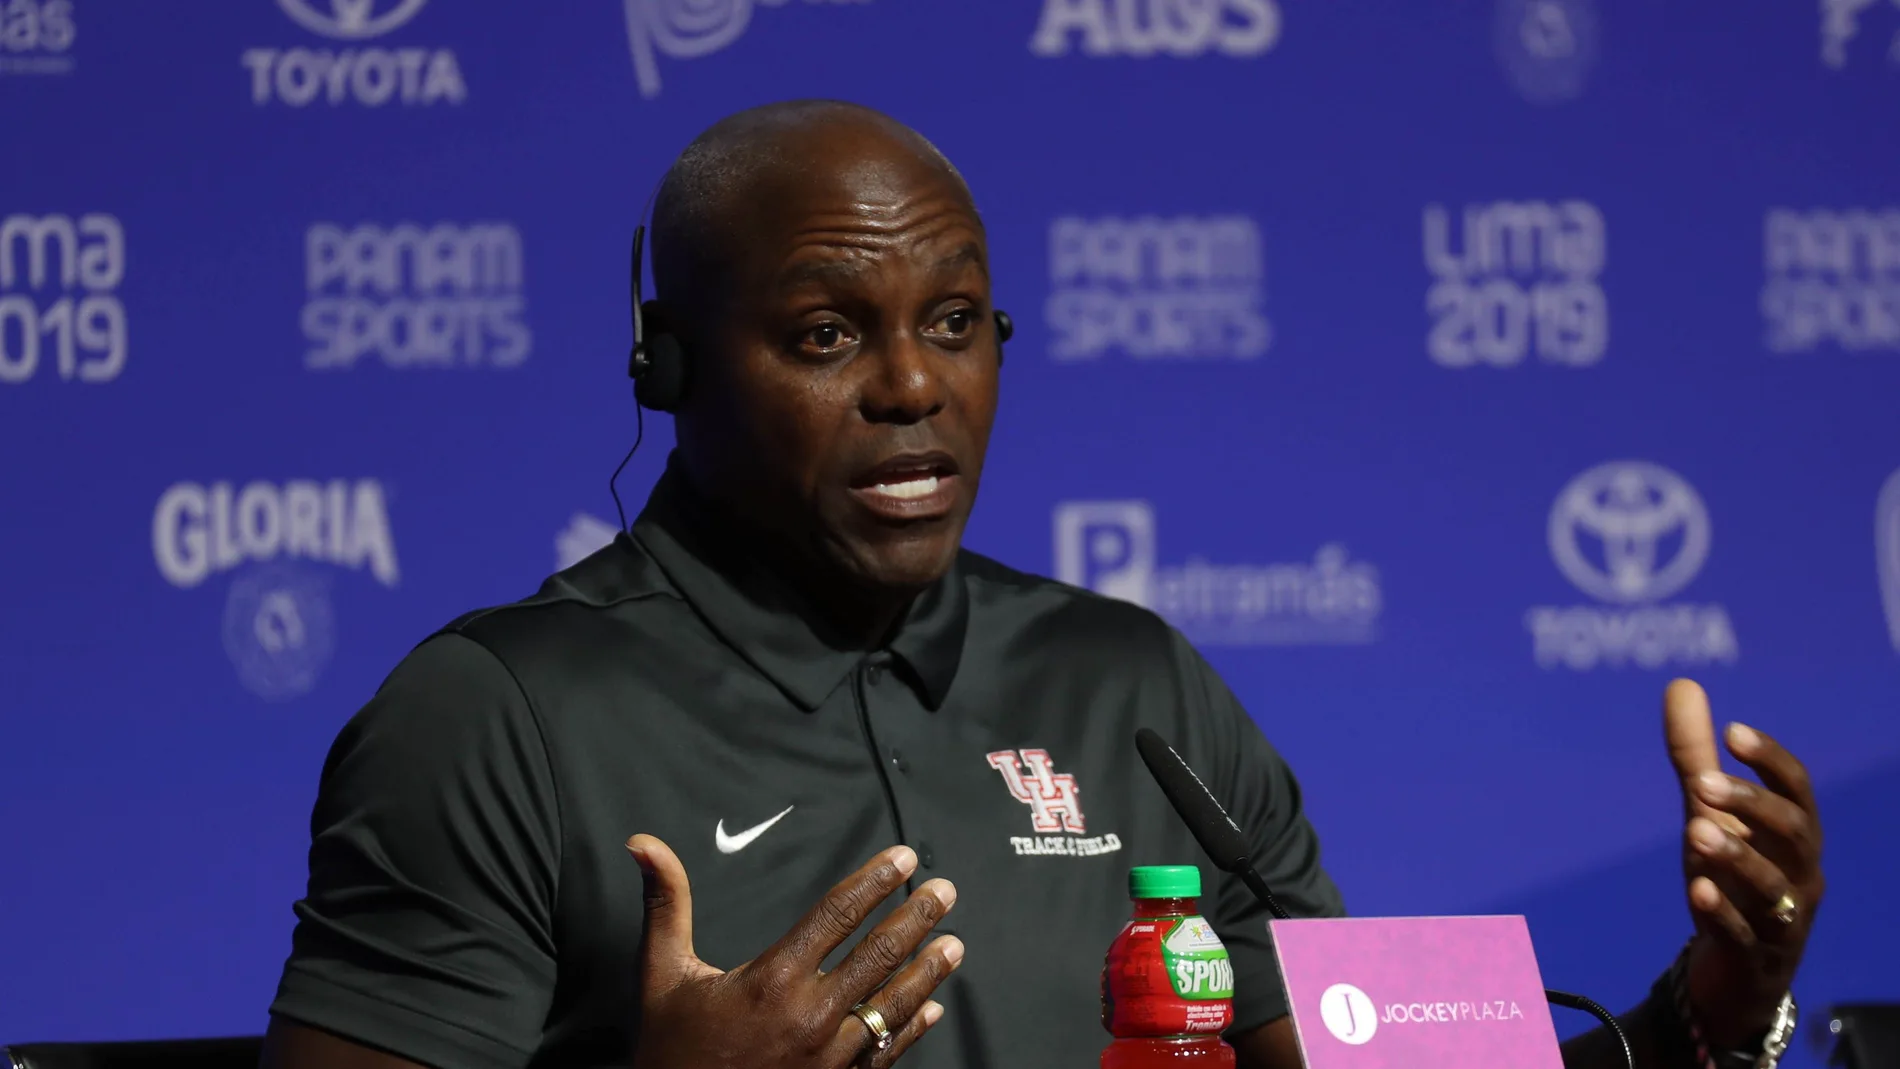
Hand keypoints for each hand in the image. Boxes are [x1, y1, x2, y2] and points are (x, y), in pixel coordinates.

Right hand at [625, 835, 962, 1068]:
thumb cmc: (670, 1049)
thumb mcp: (661, 974)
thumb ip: (665, 904)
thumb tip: (643, 843)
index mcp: (771, 979)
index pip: (837, 914)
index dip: (874, 881)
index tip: (904, 858)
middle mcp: (808, 1016)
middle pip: (876, 954)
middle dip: (916, 918)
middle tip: (946, 891)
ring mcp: (827, 1058)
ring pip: (890, 1006)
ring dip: (927, 972)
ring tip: (955, 945)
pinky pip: (884, 1053)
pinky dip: (911, 1028)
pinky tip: (932, 1009)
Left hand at [1662, 679, 1824, 1047]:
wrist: (1738, 968)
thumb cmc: (1733, 878)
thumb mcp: (1711, 814)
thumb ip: (1696, 756)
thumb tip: (1681, 684)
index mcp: (1794, 834)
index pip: (1797, 790)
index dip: (1771, 760)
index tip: (1732, 731)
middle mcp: (1800, 873)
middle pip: (1795, 833)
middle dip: (1753, 805)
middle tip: (1701, 784)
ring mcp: (1783, 918)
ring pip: (1775, 887)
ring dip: (1737, 856)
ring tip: (1693, 829)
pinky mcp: (1756, 956)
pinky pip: (1746, 935)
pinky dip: (1723, 914)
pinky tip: (1696, 891)